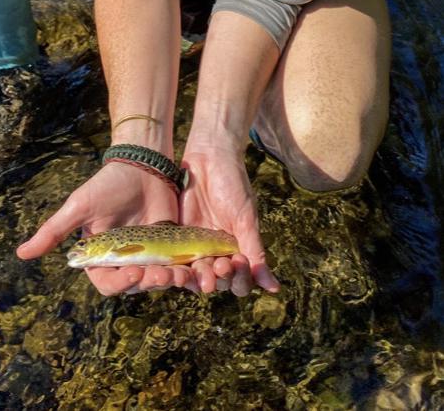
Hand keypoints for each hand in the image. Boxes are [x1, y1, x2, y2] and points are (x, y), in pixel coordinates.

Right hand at [16, 162, 196, 295]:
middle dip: (148, 283)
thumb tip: (20, 255)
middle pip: (135, 285)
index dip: (120, 283)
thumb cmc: (107, 184)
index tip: (134, 271)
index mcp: (100, 254)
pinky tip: (191, 268)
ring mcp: (148, 254)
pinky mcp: (170, 248)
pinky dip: (184, 273)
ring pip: (158, 281)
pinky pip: (177, 268)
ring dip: (168, 281)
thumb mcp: (79, 207)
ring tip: (178, 272)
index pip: (107, 283)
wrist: (143, 164)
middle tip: (162, 273)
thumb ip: (53, 231)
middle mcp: (123, 258)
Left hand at [179, 142, 279, 295]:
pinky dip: (172, 265)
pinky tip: (171, 268)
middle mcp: (214, 252)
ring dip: (194, 277)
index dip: (238, 279)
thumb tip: (273, 288)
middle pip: (215, 279)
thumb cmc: (233, 186)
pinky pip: (172, 254)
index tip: (237, 263)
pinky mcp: (174, 233)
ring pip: (192, 271)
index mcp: (235, 251)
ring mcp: (193, 244)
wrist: (209, 157)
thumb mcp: (245, 219)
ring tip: (195, 274)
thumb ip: (254, 251)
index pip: (237, 280)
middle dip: (216, 278)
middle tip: (216, 268)